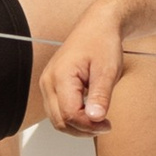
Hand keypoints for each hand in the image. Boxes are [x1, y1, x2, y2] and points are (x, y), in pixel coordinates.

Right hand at [42, 1, 132, 136]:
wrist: (98, 26)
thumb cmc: (101, 42)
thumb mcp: (107, 70)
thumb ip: (100, 96)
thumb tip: (95, 119)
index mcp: (60, 76)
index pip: (70, 114)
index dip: (89, 125)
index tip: (107, 124)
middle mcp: (49, 81)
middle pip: (60, 121)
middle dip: (83, 129)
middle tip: (105, 125)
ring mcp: (48, 83)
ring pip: (57, 119)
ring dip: (78, 125)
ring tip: (99, 119)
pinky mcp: (52, 85)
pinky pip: (58, 110)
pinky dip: (73, 117)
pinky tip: (89, 113)